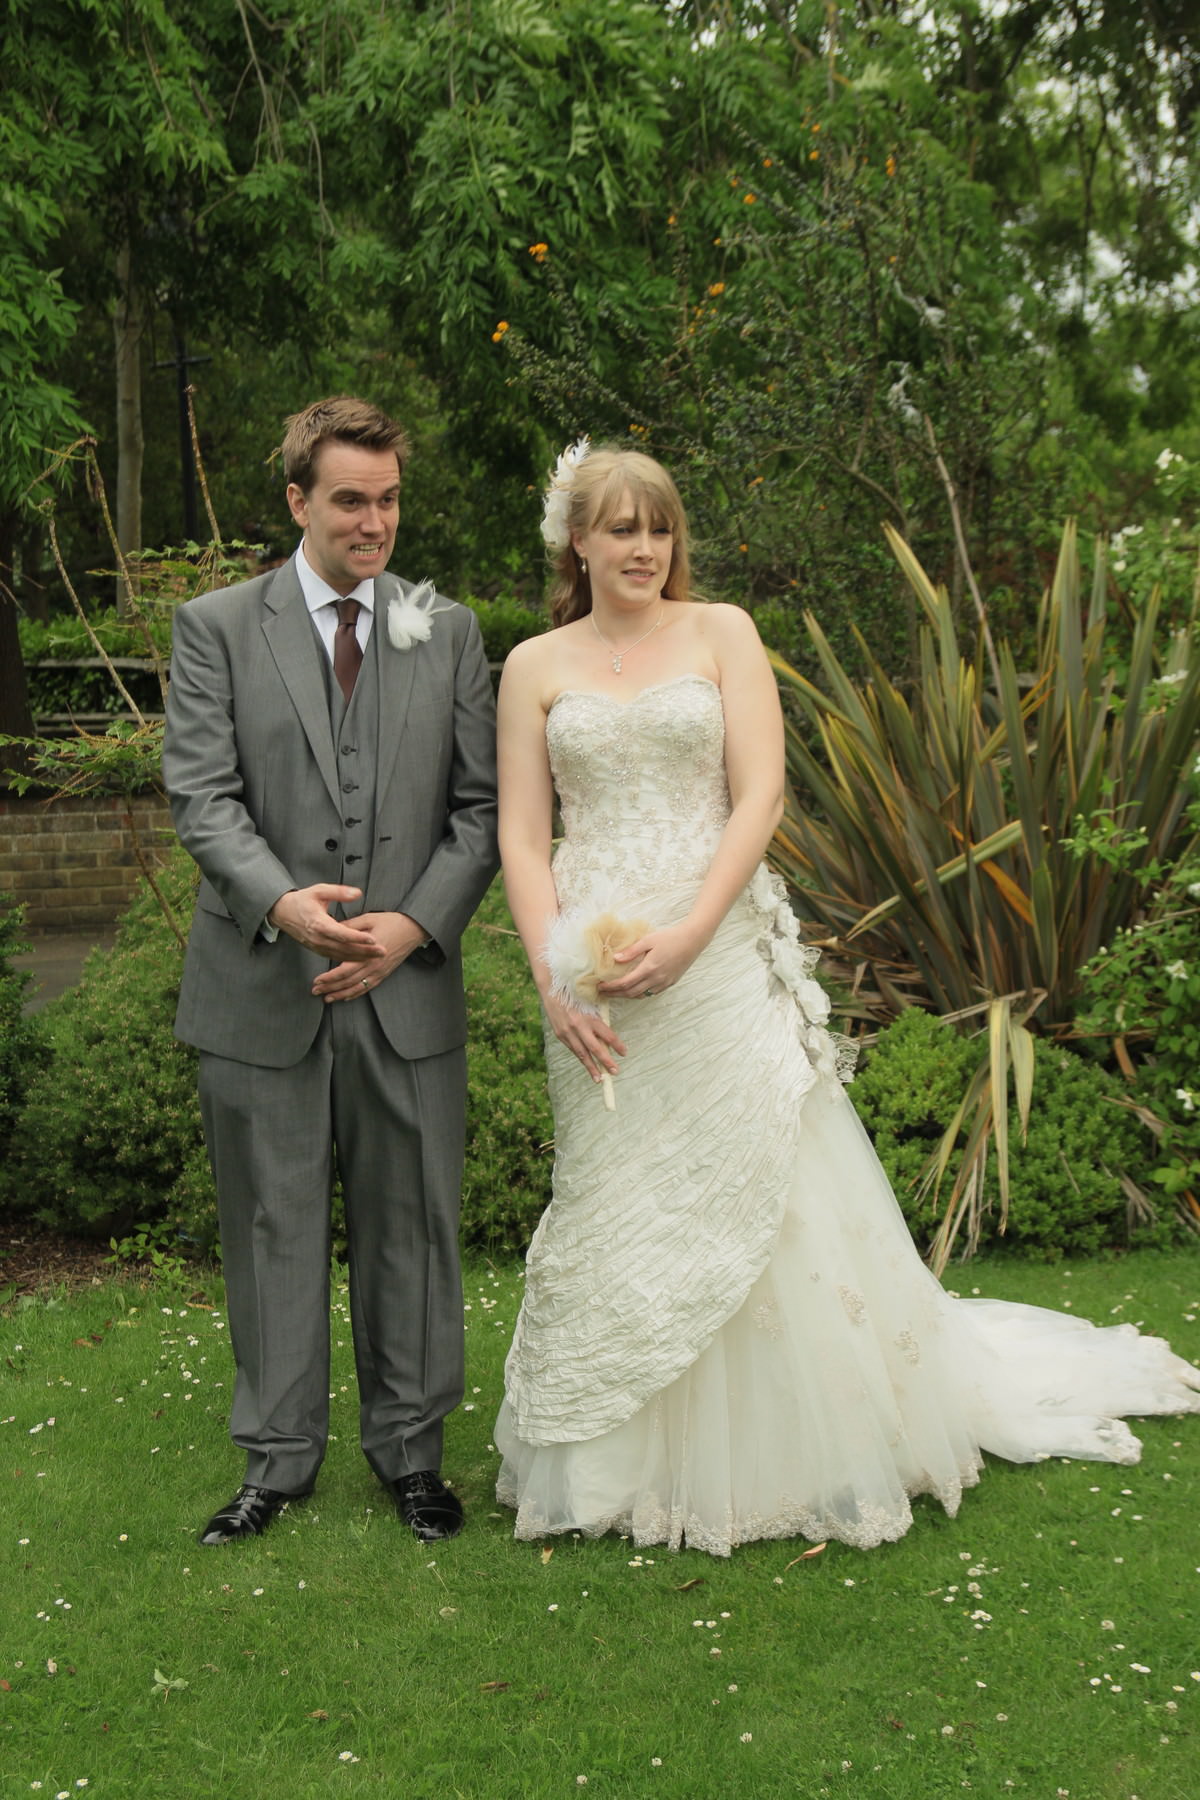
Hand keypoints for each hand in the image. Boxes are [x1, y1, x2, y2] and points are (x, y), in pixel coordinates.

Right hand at [269, 886, 384, 960]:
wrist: (283, 913)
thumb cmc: (302, 900)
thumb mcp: (319, 890)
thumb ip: (339, 892)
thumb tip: (358, 893)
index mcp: (318, 923)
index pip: (341, 933)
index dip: (357, 937)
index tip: (373, 939)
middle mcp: (318, 938)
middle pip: (344, 948)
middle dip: (365, 951)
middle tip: (383, 951)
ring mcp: (317, 946)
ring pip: (341, 955)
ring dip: (360, 957)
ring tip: (378, 956)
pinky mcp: (318, 950)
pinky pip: (336, 957)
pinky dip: (350, 960)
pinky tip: (363, 959)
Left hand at [311, 912, 429, 1002]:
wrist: (414, 929)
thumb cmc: (391, 921)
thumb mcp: (369, 919)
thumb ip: (350, 927)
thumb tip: (332, 930)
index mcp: (368, 953)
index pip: (345, 971)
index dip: (329, 978)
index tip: (316, 980)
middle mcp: (373, 966)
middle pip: (348, 982)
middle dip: (330, 988)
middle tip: (315, 991)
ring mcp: (380, 971)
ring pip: (357, 988)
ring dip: (341, 994)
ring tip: (327, 998)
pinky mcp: (384, 973)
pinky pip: (368, 987)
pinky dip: (356, 994)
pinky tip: (346, 997)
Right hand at [543, 990, 627, 1081]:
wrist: (552, 990)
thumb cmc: (575, 995)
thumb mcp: (590, 1003)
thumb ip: (599, 1018)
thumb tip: (610, 1035)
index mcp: (590, 1016)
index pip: (607, 1035)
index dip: (617, 1045)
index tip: (624, 1053)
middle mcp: (579, 1026)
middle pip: (595, 1048)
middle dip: (606, 1061)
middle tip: (615, 1072)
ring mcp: (568, 1032)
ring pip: (582, 1054)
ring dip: (591, 1067)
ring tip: (599, 1079)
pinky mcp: (560, 1035)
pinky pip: (573, 1050)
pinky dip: (581, 1058)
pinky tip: (587, 1066)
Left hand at [597, 920, 705, 1000]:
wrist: (693, 940)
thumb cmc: (670, 937)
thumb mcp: (648, 940)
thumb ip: (631, 951)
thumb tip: (615, 959)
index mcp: (649, 968)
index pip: (625, 983)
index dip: (611, 987)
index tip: (600, 986)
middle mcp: (656, 979)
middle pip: (631, 993)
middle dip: (615, 994)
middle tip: (604, 992)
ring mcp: (664, 983)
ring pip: (642, 995)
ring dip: (627, 995)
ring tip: (616, 992)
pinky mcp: (670, 983)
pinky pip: (652, 993)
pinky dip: (640, 993)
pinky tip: (635, 988)